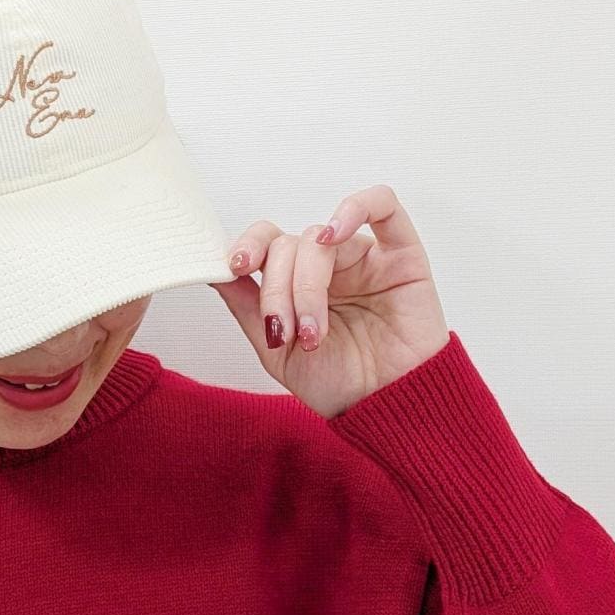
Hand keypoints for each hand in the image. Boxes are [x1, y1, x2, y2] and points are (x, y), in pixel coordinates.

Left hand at [208, 184, 450, 417]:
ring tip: (311, 332)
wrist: (386, 409)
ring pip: (319, 239)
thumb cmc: (339, 384)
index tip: (235, 266)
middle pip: (288, 246)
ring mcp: (364, 257)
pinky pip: (383, 206)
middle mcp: (329, 265)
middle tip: (284, 333)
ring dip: (306, 286)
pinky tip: (334, 234)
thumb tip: (212, 270)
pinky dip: (356, 207)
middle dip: (277, 291)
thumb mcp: (276, 351)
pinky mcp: (402, 255)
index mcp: (299, 282)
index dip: (248, 245)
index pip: (269, 242)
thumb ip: (246, 307)